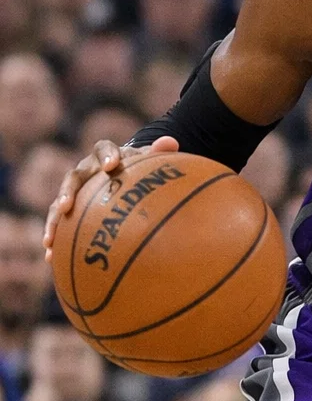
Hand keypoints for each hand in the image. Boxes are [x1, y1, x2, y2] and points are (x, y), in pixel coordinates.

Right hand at [43, 136, 177, 259]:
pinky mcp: (70, 207)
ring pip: (59, 203)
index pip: (104, 148)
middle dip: (67, 192)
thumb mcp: (148, 158)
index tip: (112, 165)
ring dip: (54, 220)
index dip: (107, 155)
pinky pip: (60, 223)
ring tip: (50, 240)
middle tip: (66, 205)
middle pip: (72, 178)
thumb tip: (171, 143)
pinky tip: (50, 257)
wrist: (123, 169)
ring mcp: (76, 188)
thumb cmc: (139, 165)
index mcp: (105, 153)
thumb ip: (158, 152)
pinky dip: (56, 238)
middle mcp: (86, 169)